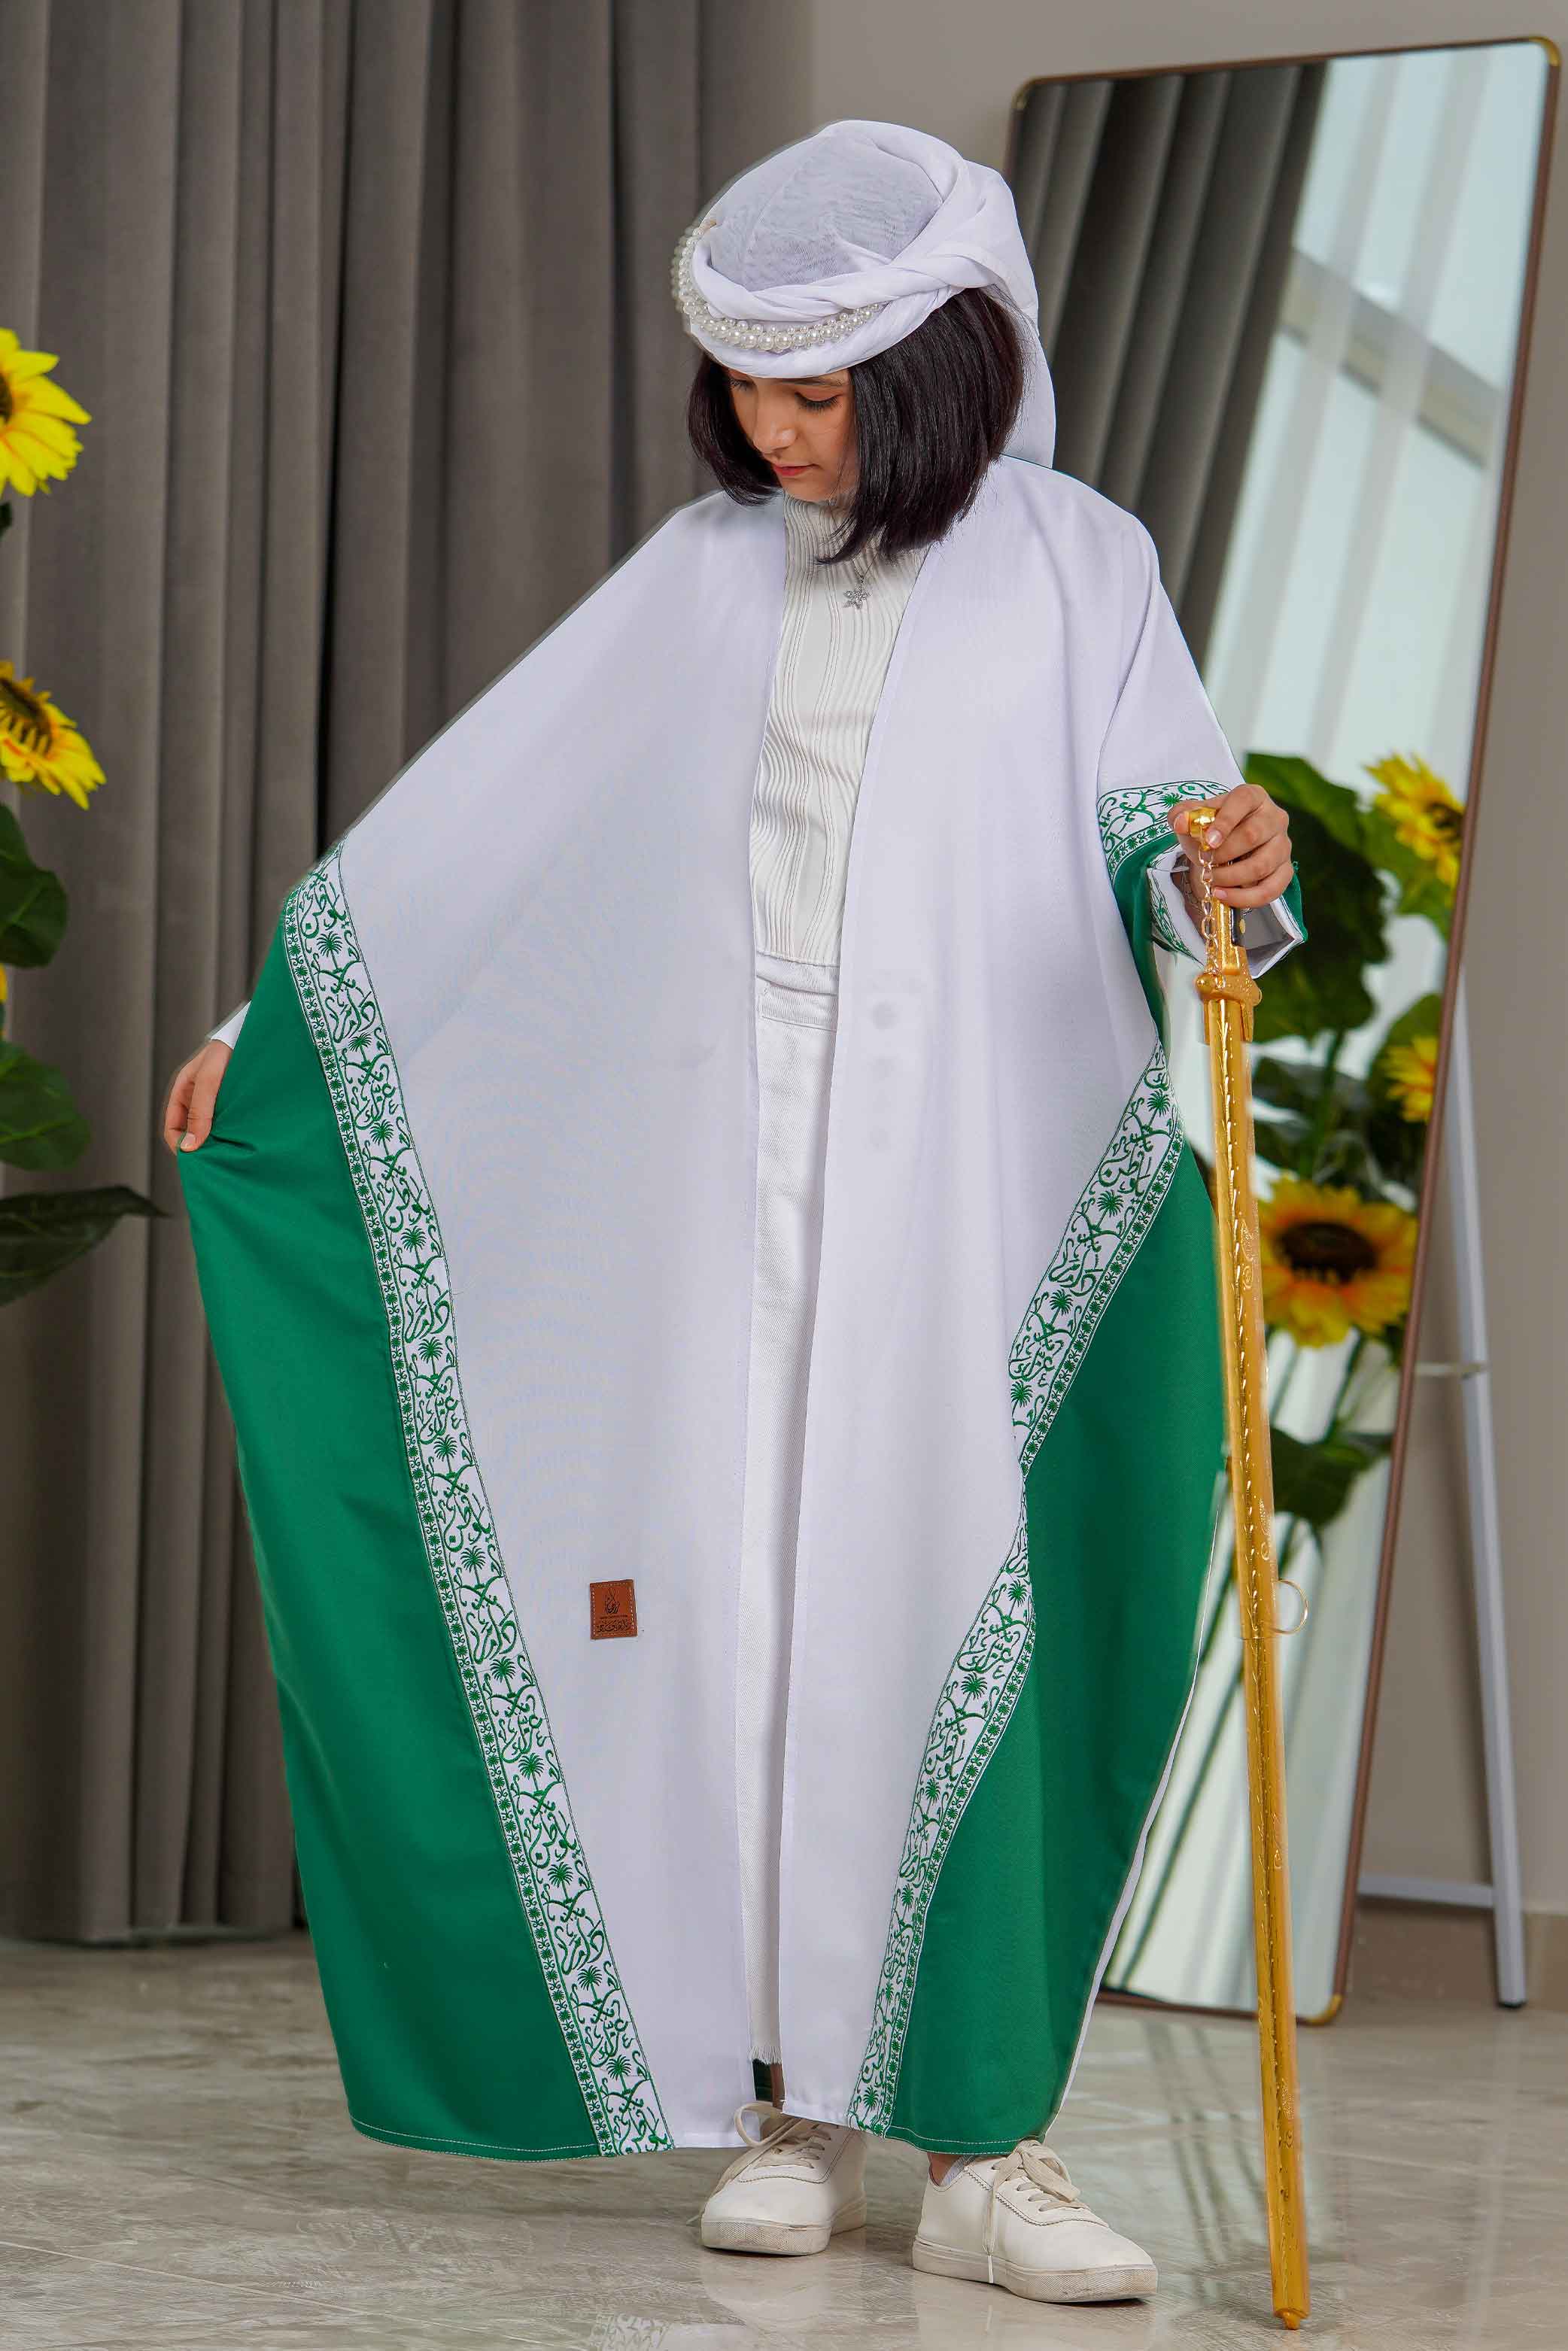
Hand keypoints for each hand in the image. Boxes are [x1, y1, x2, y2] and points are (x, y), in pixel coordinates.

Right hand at [163, 1039, 231, 1154]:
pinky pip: (227, 1123)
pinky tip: (241, 1139)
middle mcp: (197, 1099)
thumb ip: (199, 1112)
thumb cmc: (226, 1052)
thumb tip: (189, 1147)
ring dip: (217, 1141)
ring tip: (231, 1151)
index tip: (196, 1158)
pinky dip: (231, 1133)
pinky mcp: (233, 1103)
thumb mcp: (208, 1081)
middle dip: (200, 1146)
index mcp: (183, 1092)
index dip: (180, 1144)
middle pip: (191, 1132)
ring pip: (210, 1129)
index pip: (172, 1127)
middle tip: (216, 1159)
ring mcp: (215, 1102)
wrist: (254, 1038)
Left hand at [1171, 784, 1292, 907]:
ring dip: (1230, 877)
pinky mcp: (1285, 870)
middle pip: (1252, 835)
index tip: (1208, 840)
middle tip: (1204, 862)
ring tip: (1210, 879)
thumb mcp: (1194, 818)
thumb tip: (1181, 822)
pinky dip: (1244, 898)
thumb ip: (1182, 815)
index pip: (1244, 800)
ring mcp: (1283, 845)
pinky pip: (1271, 889)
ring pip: (1261, 865)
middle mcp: (1274, 818)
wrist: (1223, 849)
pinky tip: (1222, 895)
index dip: (1225, 820)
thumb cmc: (1211, 829)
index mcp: (1254, 797)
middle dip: (1222, 853)